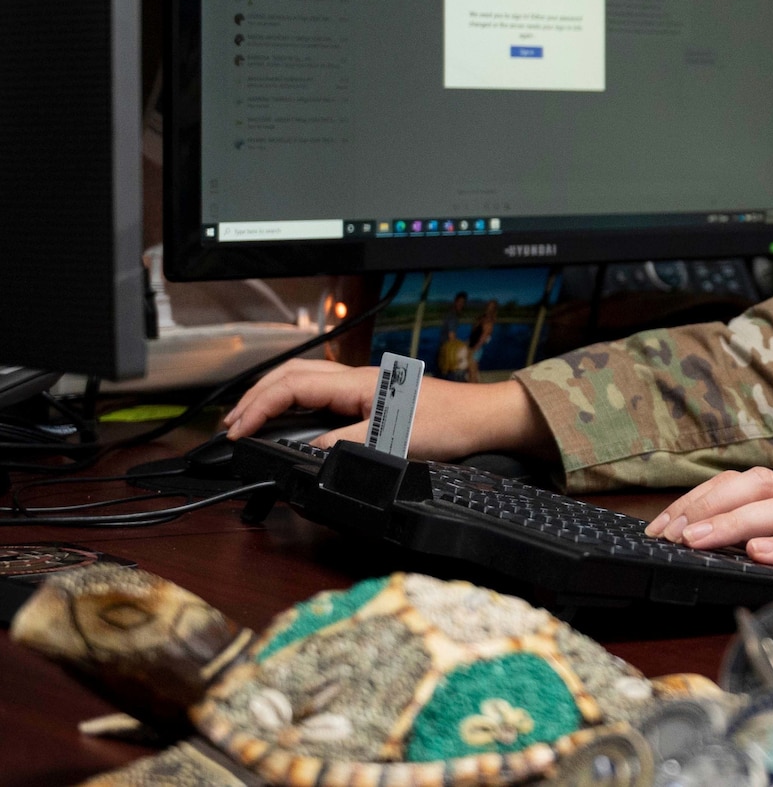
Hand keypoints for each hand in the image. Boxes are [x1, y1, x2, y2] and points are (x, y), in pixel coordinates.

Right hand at [222, 359, 554, 462]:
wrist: (483, 418)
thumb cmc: (449, 424)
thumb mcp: (393, 442)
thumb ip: (346, 445)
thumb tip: (306, 453)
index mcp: (357, 383)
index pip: (291, 387)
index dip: (258, 408)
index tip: (237, 431)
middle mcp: (357, 379)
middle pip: (291, 376)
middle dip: (255, 397)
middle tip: (232, 425)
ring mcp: (364, 387)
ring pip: (305, 382)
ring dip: (273, 398)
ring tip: (250, 420)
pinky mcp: (373, 399)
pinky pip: (323, 394)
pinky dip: (296, 404)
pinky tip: (291, 419)